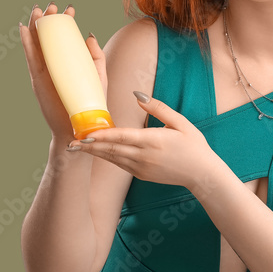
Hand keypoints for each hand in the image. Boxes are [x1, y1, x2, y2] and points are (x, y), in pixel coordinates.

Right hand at [20, 3, 107, 142]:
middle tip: (52, 5)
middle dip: (48, 20)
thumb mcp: (98, 74)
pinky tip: (23, 30)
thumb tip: (89, 35)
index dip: (66, 23)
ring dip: (35, 27)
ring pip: (37, 44)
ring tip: (36, 11)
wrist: (81, 125)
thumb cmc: (91, 102)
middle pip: (48, 38)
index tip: (70, 10)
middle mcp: (55, 65)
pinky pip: (30, 58)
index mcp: (69, 62)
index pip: (65, 38)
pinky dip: (26, 44)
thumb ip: (95, 56)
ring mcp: (45, 71)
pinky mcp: (38, 79)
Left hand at [64, 92, 227, 193]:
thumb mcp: (181, 123)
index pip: (122, 137)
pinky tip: (97, 153)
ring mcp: (141, 168)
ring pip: (112, 159)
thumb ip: (158, 108)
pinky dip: (107, 158)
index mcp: (153, 141)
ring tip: (77, 147)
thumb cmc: (194, 146)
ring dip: (95, 152)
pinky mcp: (141, 175)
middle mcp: (144, 156)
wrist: (202, 174)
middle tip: (70, 142)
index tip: (85, 133)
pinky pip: (120, 165)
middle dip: (90, 145)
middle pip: (111, 149)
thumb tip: (137, 95)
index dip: (102, 135)